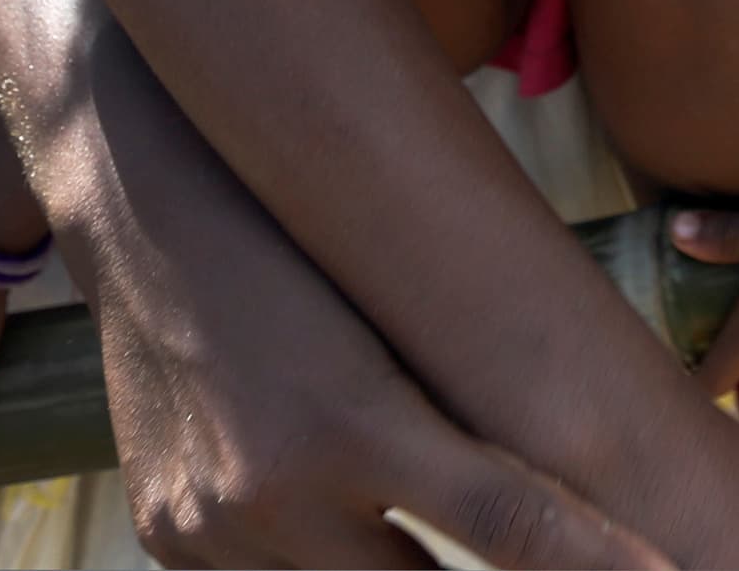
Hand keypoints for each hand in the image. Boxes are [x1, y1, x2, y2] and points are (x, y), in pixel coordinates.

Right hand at [73, 124, 673, 568]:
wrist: (146, 204)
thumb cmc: (303, 237)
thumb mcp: (396, 311)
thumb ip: (469, 412)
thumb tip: (555, 486)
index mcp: (356, 421)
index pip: (506, 524)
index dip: (593, 565)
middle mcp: (277, 489)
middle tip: (545, 567)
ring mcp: (212, 527)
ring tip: (410, 540)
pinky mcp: (169, 535)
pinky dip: (315, 569)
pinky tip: (336, 534)